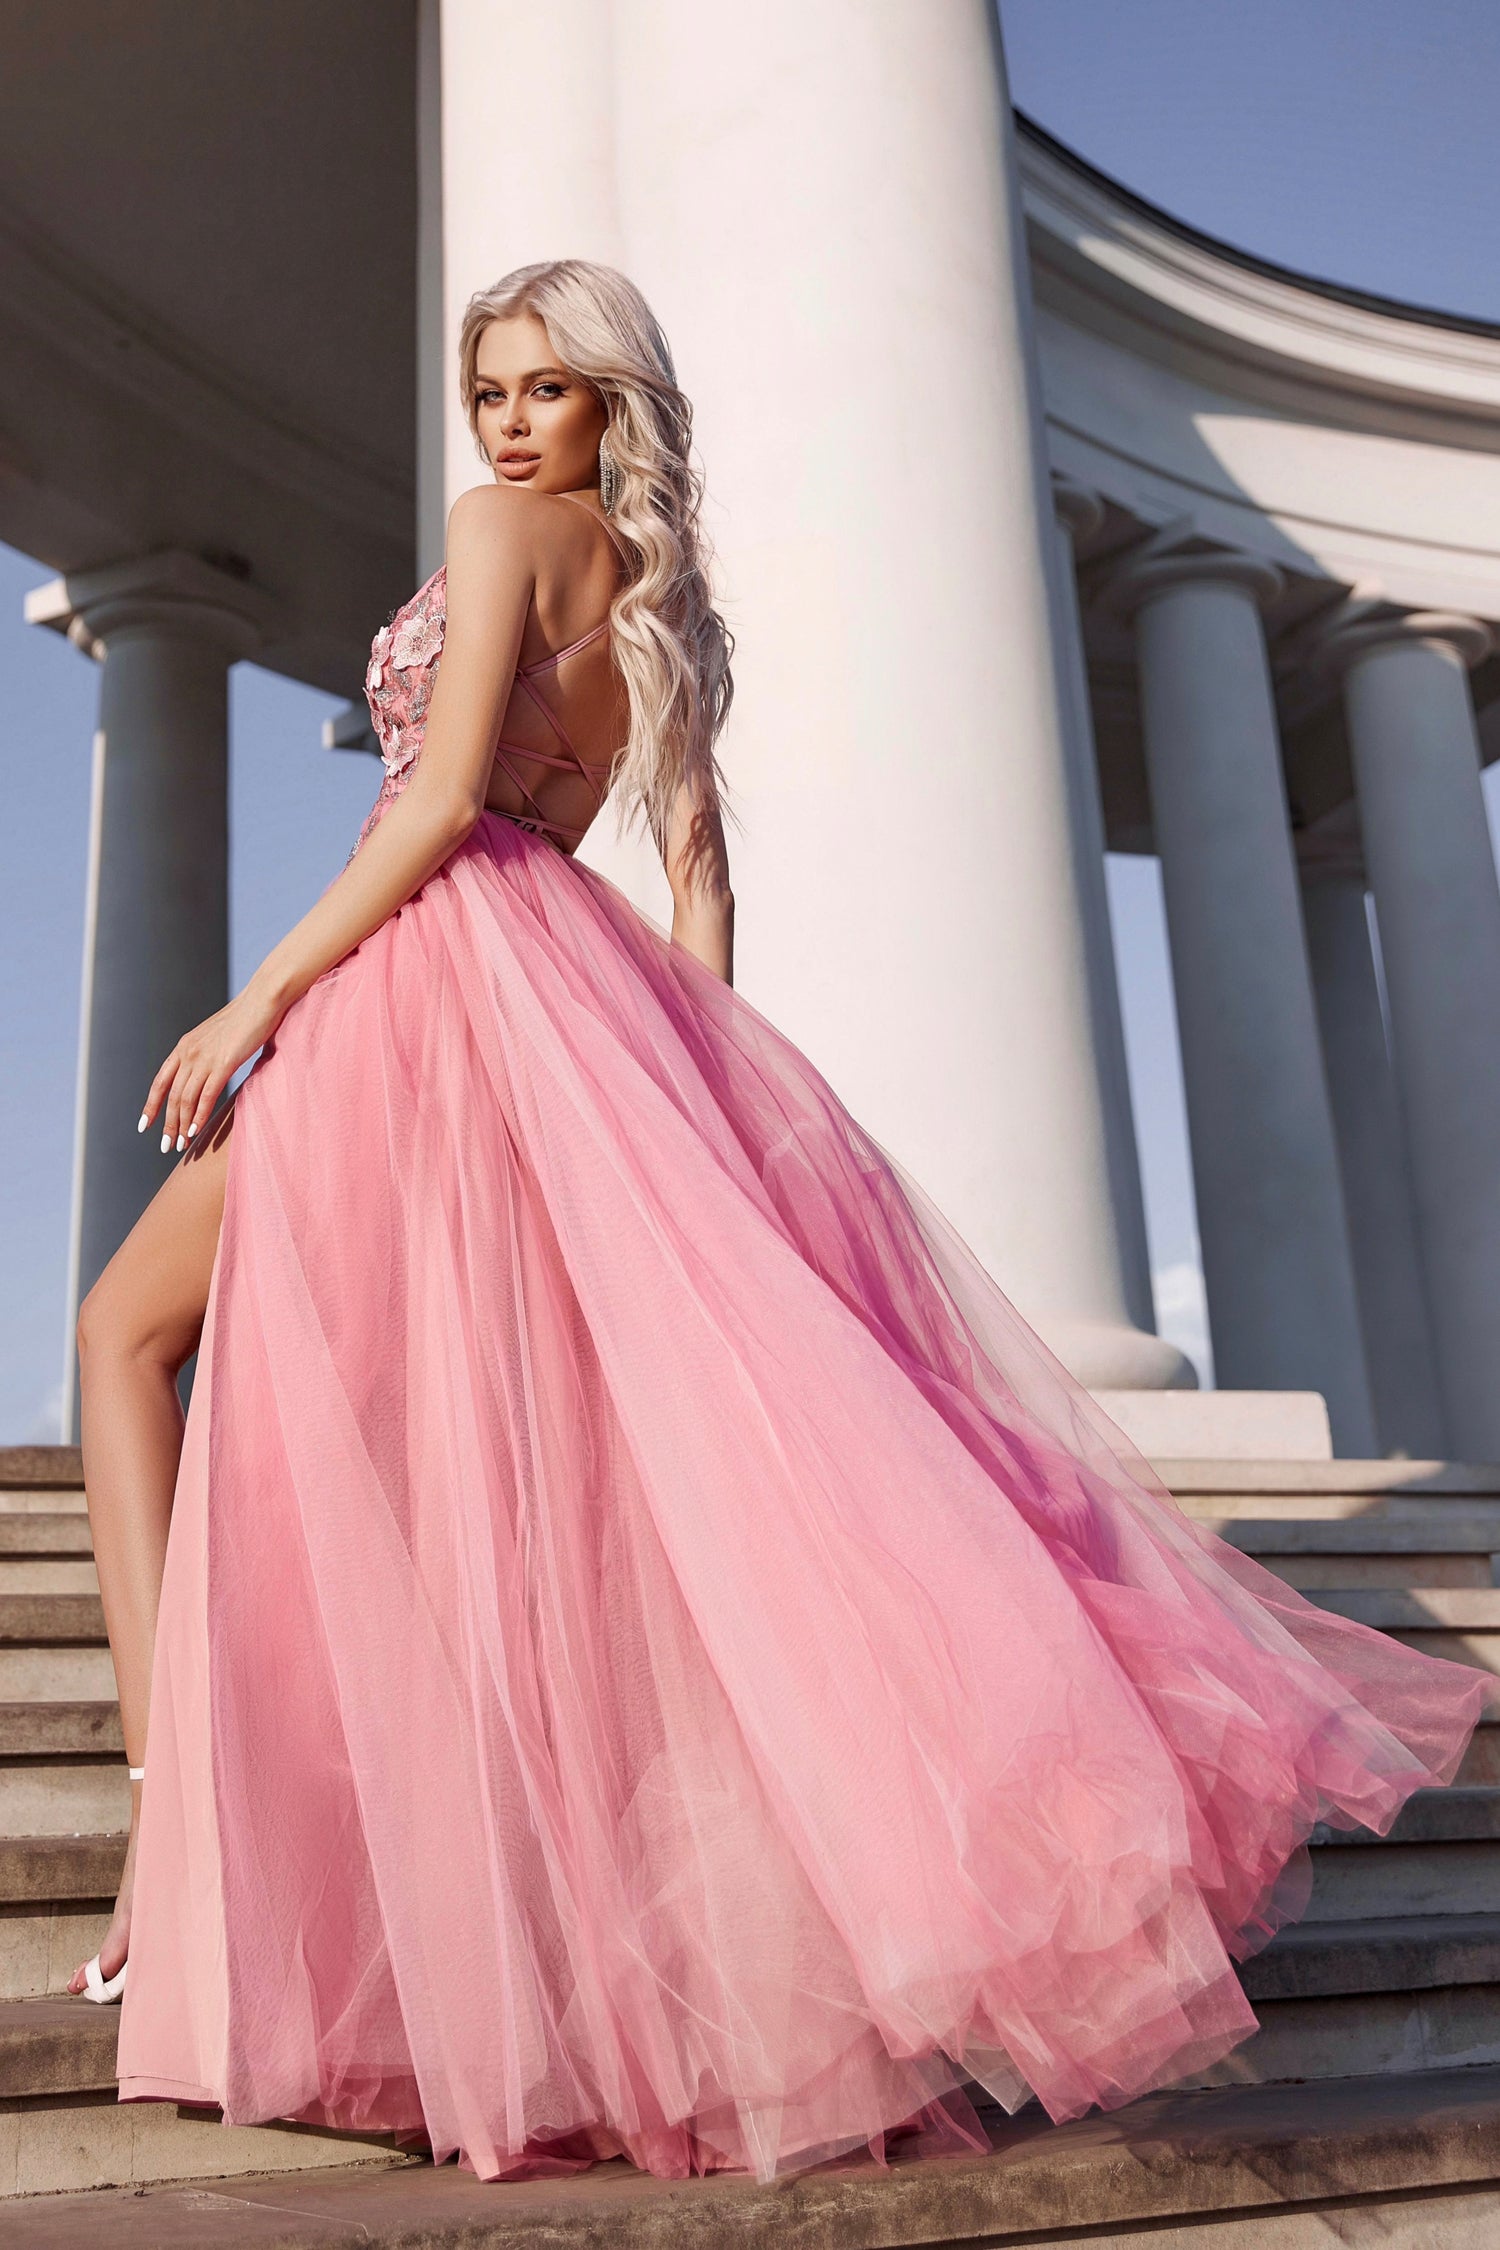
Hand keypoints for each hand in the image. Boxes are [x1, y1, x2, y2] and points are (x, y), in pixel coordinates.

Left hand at [138, 987, 284, 1153]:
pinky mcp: (224, 1063)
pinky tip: (196, 1131)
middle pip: (171, 1096)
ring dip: (181, 1125)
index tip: (145, 1126)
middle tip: (166, 1146)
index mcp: (184, 1046)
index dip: (151, 1106)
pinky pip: (206, 1096)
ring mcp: (204, 1058)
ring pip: (185, 1099)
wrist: (261, 1001)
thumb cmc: (245, 1018)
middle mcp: (188, 1053)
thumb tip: (207, 1071)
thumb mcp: (216, 1036)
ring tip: (181, 1145)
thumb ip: (207, 1053)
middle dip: (167, 1124)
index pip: (160, 1082)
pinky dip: (199, 1116)